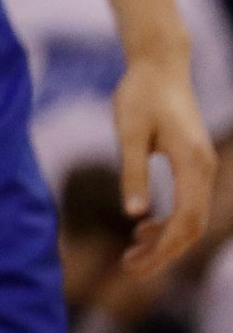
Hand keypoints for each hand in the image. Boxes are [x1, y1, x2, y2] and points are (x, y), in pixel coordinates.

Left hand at [115, 50, 216, 273]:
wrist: (160, 65)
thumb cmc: (140, 93)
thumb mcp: (128, 131)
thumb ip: (132, 171)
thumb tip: (133, 214)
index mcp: (191, 162)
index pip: (185, 220)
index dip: (162, 247)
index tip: (134, 263)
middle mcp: (205, 168)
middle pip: (193, 227)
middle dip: (164, 252)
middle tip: (129, 267)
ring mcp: (204, 168)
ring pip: (193, 218)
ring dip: (166, 240)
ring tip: (132, 253)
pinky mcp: (196, 165)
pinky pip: (190, 204)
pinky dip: (170, 222)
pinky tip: (143, 228)